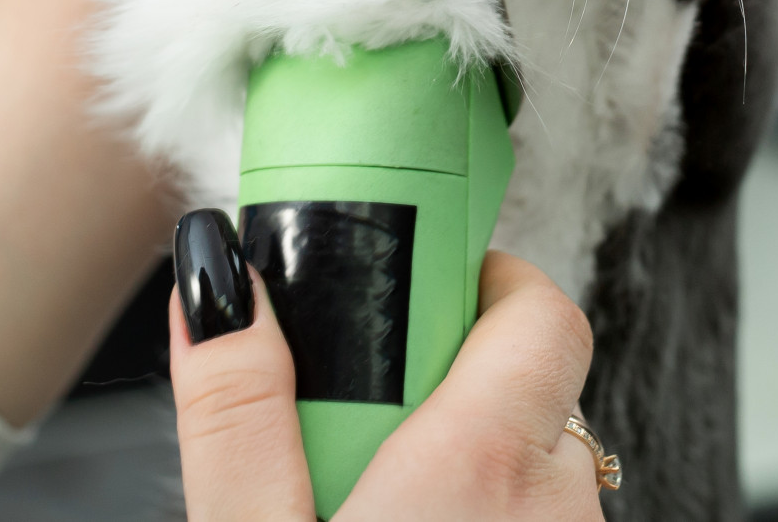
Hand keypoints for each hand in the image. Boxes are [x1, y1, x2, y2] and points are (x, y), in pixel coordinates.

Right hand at [172, 245, 603, 521]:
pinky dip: (484, 519)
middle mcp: (557, 504)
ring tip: (369, 504)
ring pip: (535, 466)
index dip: (472, 280)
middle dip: (445, 388)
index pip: (535, 305)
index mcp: (483, 462)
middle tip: (356, 434)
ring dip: (467, 466)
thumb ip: (237, 409)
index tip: (400, 298)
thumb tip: (220, 280)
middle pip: (529, 383)